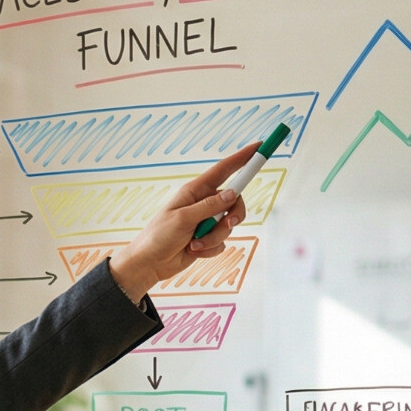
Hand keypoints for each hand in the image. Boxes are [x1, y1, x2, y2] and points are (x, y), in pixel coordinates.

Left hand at [107, 142, 253, 299]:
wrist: (150, 264)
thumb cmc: (159, 236)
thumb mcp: (183, 218)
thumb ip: (209, 206)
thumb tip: (233, 193)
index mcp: (195, 191)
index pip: (224, 170)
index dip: (243, 158)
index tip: (260, 147)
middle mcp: (203, 204)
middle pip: (235, 201)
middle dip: (234, 215)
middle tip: (228, 223)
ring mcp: (207, 222)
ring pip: (229, 226)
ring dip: (214, 238)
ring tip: (194, 244)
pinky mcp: (208, 239)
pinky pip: (222, 242)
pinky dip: (210, 249)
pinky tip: (193, 251)